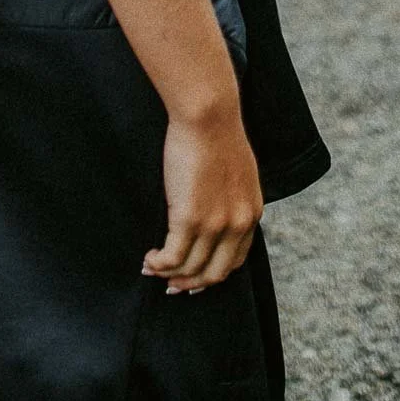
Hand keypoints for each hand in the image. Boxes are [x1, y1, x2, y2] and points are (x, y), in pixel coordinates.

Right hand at [141, 105, 262, 293]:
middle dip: (191, 284)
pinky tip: (149, 259)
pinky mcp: (189, 219)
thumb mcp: (238, 171)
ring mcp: (214, 225)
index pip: (236, 260)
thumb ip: (232, 196)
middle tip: (172, 285)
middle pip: (214, 273)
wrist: (208, 115)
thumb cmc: (217, 132)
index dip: (213, 273)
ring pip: (190, 268)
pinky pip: (172, 257)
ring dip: (169, 275)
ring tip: (153, 268)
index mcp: (251, 213)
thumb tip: (215, 208)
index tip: (195, 276)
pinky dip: (159, 264)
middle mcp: (237, 225)